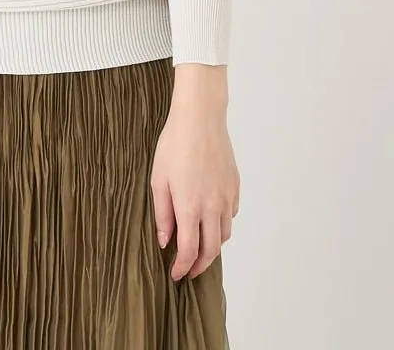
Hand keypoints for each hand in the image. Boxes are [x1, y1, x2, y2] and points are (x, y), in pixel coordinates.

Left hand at [150, 100, 239, 281]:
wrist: (200, 119)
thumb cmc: (174, 145)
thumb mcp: (158, 180)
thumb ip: (162, 213)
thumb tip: (165, 240)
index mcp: (190, 208)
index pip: (190, 251)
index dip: (183, 268)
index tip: (176, 275)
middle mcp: (213, 207)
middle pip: (211, 250)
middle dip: (200, 265)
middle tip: (189, 269)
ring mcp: (227, 197)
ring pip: (224, 234)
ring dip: (212, 246)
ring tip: (199, 246)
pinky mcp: (235, 186)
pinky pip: (231, 214)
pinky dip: (222, 224)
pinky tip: (211, 219)